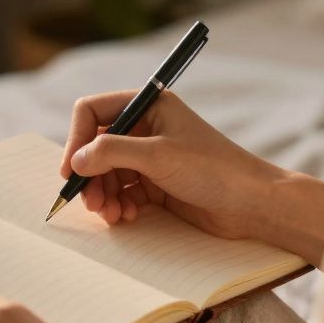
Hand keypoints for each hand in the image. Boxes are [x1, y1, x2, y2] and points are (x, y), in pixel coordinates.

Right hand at [64, 89, 282, 236]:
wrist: (252, 204)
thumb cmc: (213, 169)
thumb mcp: (158, 156)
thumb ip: (111, 153)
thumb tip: (75, 161)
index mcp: (148, 105)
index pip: (93, 112)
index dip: (76, 139)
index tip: (71, 170)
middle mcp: (146, 127)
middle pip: (96, 147)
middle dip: (90, 176)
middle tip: (91, 203)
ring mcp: (150, 157)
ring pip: (106, 173)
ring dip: (102, 195)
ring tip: (111, 215)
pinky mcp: (156, 184)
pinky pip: (122, 192)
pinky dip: (118, 205)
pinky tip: (127, 216)